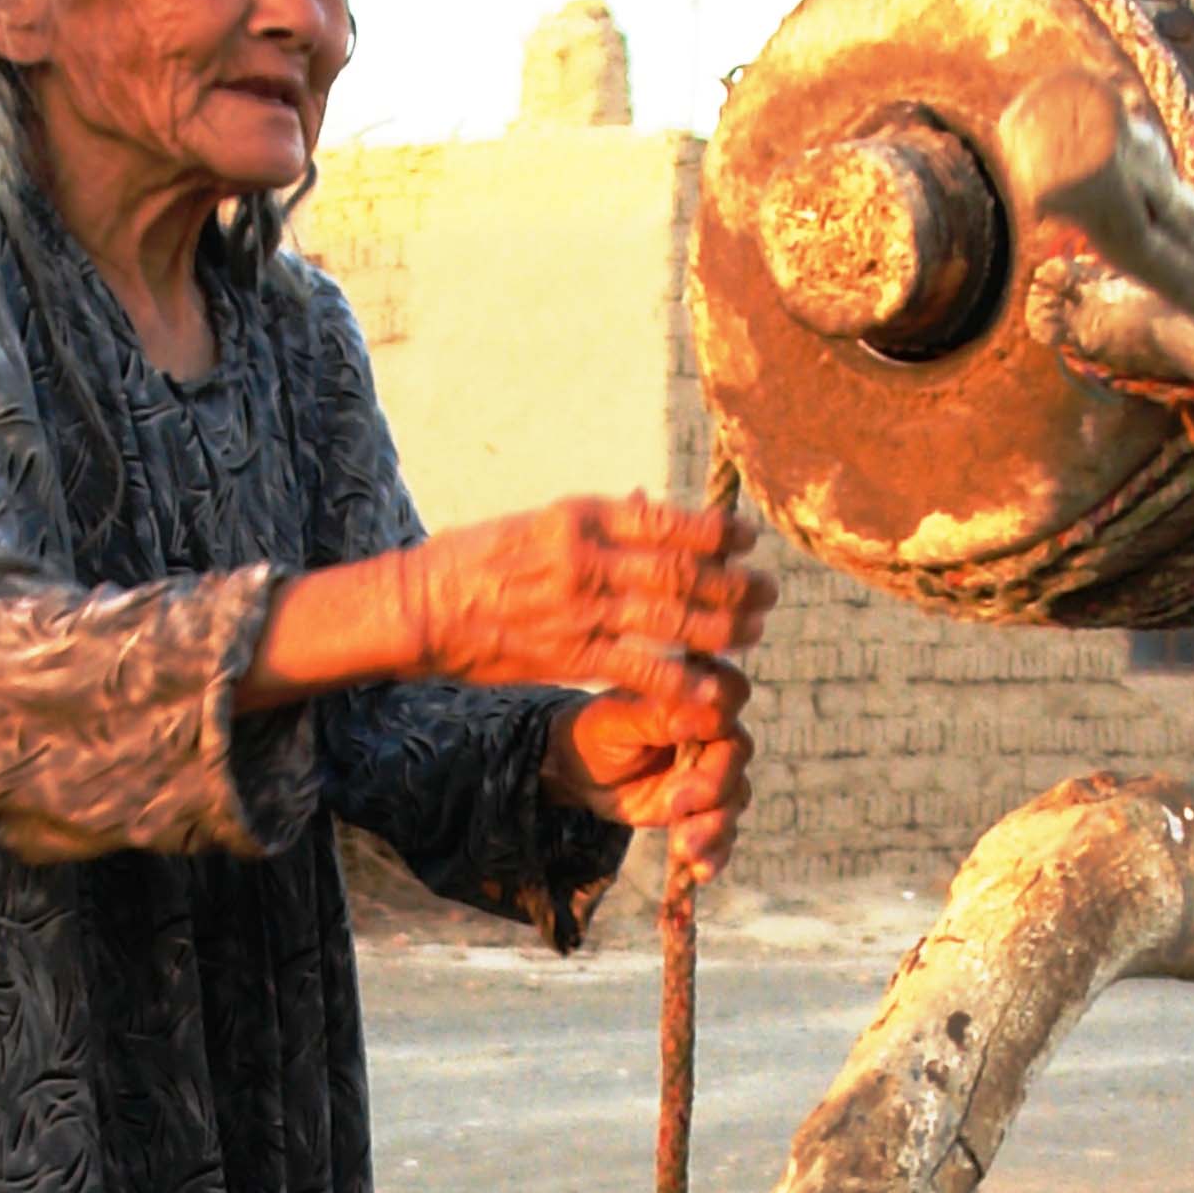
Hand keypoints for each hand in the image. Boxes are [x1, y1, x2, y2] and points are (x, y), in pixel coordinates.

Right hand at [392, 493, 773, 698]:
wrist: (425, 607)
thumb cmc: (478, 561)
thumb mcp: (538, 522)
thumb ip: (598, 521)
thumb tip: (650, 504)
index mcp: (580, 516)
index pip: (665, 518)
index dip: (716, 531)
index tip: (748, 539)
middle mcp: (587, 558)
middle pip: (681, 569)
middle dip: (734, 582)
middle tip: (769, 591)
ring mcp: (581, 608)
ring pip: (671, 618)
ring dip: (722, 627)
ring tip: (753, 632)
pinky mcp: (571, 655)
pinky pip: (642, 668)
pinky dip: (683, 680)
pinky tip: (713, 688)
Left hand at [548, 663, 754, 885]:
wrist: (579, 774)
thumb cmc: (596, 733)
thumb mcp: (616, 721)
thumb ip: (658, 716)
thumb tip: (700, 715)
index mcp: (696, 695)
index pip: (731, 694)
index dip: (718, 716)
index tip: (681, 734)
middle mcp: (715, 732)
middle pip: (737, 754)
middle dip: (711, 786)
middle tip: (674, 805)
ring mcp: (715, 772)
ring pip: (735, 798)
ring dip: (713, 827)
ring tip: (682, 848)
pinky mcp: (706, 810)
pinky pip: (724, 833)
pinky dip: (715, 854)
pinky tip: (699, 871)